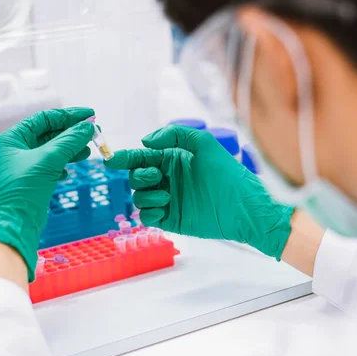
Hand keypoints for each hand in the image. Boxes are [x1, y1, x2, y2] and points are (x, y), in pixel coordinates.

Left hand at [0, 108, 94, 280]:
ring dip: (71, 148)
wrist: (14, 225)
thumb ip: (69, 141)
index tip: (90, 115)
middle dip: (72, 133)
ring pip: (53, 149)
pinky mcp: (33, 180)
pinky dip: (65, 164)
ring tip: (89, 150)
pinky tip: (71, 170)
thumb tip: (88, 127)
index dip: (68, 116)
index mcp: (14, 138)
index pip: (45, 118)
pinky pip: (52, 165)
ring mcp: (25, 165)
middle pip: (50, 133)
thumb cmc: (23, 190)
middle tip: (94, 132)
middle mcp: (17, 149)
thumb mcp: (48, 161)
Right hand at [105, 125, 293, 259]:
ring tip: (166, 196)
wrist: (244, 209)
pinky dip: (149, 213)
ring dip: (145, 195)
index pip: (142, 157)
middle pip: (136, 177)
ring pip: (138, 198)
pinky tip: (163, 209)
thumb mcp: (205, 144)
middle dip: (139, 175)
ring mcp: (168, 201)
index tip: (112, 160)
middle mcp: (168, 179)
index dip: (125, 158)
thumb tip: (146, 141)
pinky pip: (147, 218)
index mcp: (173, 160)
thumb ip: (175, 135)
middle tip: (157, 175)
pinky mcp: (171, 220)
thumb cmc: (229, 175)